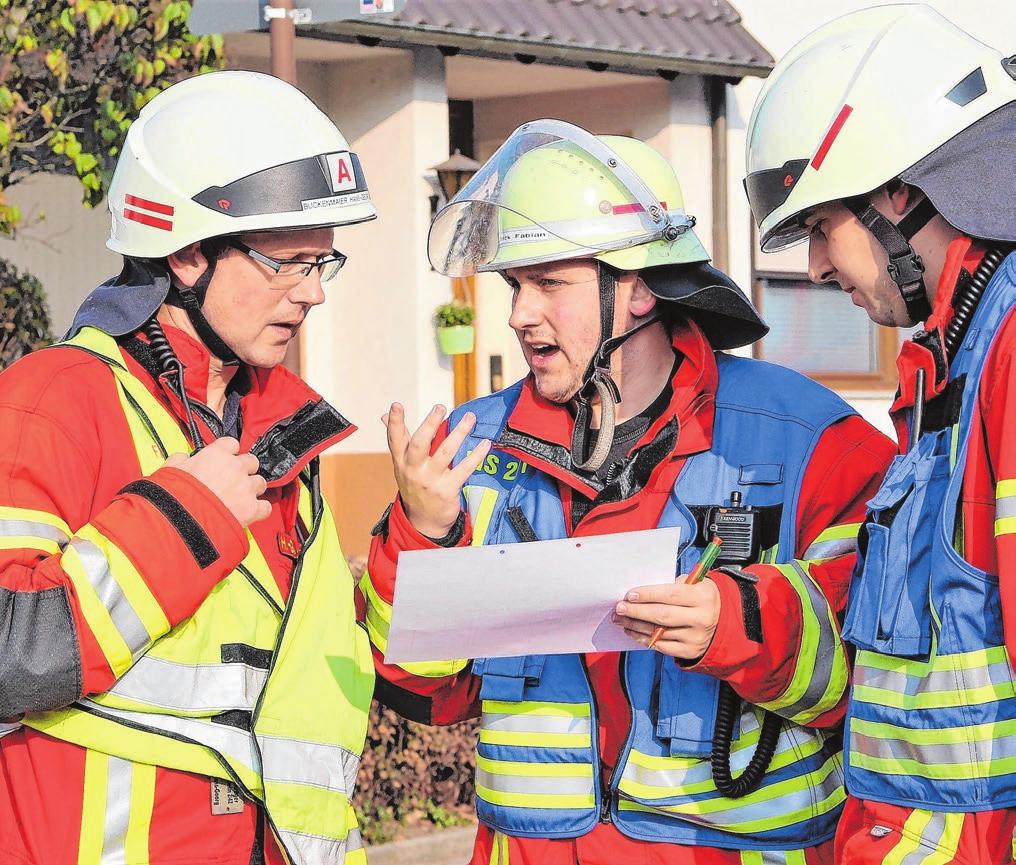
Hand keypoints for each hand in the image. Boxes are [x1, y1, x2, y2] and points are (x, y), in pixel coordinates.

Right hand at [163, 437, 269, 527]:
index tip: (224, 458)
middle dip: (244, 469)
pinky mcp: (252, 509)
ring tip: (240, 497)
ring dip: (252, 488)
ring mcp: (246, 488)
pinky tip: (250, 512)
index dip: (227, 452)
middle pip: (251, 461)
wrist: (181, 523)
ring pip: (260, 482)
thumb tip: (183, 458)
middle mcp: (236, 468)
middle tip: (233, 479)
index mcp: (217, 455)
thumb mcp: (169, 470)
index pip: (231, 443)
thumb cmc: (173, 497)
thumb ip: (180, 460)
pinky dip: (259, 510)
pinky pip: (265, 506)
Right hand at [382, 403, 490, 538]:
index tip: (396, 405)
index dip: (395, 422)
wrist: (423, 522)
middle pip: (419, 444)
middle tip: (440, 407)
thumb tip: (385, 415)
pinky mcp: (447, 490)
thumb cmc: (414, 486)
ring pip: (445, 452)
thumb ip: (398, 439)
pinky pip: (464, 469)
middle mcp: (413, 470)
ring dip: (459, 433)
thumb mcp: (402, 465)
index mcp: (401, 462)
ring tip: (470, 418)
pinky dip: (476, 455)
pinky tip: (484, 444)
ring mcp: (430, 481)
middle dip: (429, 424)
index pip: (395, 439)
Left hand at [612, 575, 720, 659]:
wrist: (723, 621)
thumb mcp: (695, 584)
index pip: (670, 595)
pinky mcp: (690, 651)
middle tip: (619, 608)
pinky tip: (632, 630)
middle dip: (636, 611)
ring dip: (635, 625)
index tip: (629, 595)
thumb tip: (642, 593)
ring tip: (620, 618)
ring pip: (658, 632)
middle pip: (662, 616)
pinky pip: (661, 646)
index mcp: (704, 597)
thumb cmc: (701, 598)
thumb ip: (673, 586)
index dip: (648, 595)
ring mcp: (696, 637)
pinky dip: (643, 638)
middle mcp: (702, 618)